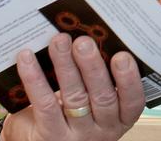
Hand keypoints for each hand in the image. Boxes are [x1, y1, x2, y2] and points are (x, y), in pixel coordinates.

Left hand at [1, 33, 144, 140]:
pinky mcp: (50, 136)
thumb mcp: (91, 97)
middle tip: (83, 42)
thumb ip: (95, 73)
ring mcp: (77, 135)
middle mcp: (102, 129)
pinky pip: (44, 105)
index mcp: (119, 117)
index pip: (132, 101)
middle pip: (103, 97)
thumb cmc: (71, 111)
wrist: (40, 138)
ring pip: (74, 98)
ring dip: (66, 66)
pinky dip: (36, 79)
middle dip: (93, 67)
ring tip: (59, 41)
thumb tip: (90, 30)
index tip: (122, 55)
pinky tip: (27, 58)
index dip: (129, 80)